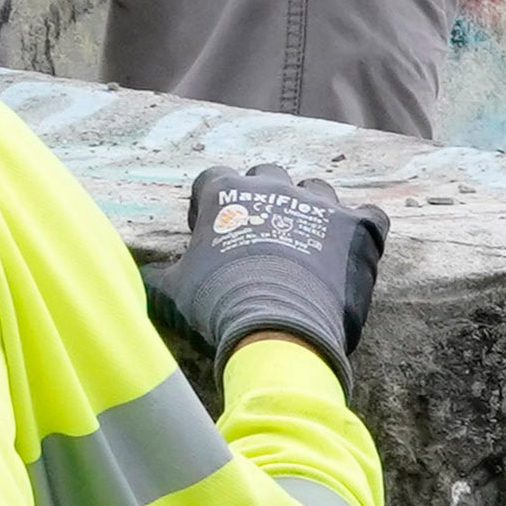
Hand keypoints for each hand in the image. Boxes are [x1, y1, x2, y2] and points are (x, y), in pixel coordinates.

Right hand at [150, 164, 388, 381]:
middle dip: (264, 198)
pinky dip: (361, 230)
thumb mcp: (172, 293)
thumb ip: (156, 276)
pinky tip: (352, 253)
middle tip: (262, 237)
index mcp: (224, 193)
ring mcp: (320, 204)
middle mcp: (274, 186)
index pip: (213, 180)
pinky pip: (369, 215)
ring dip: (312, 210)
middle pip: (268, 175)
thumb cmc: (217, 306)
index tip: (211, 235)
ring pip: (317, 190)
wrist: (277, 330)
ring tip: (309, 245)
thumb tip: (136, 278)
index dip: (210, 206)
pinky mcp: (358, 227)